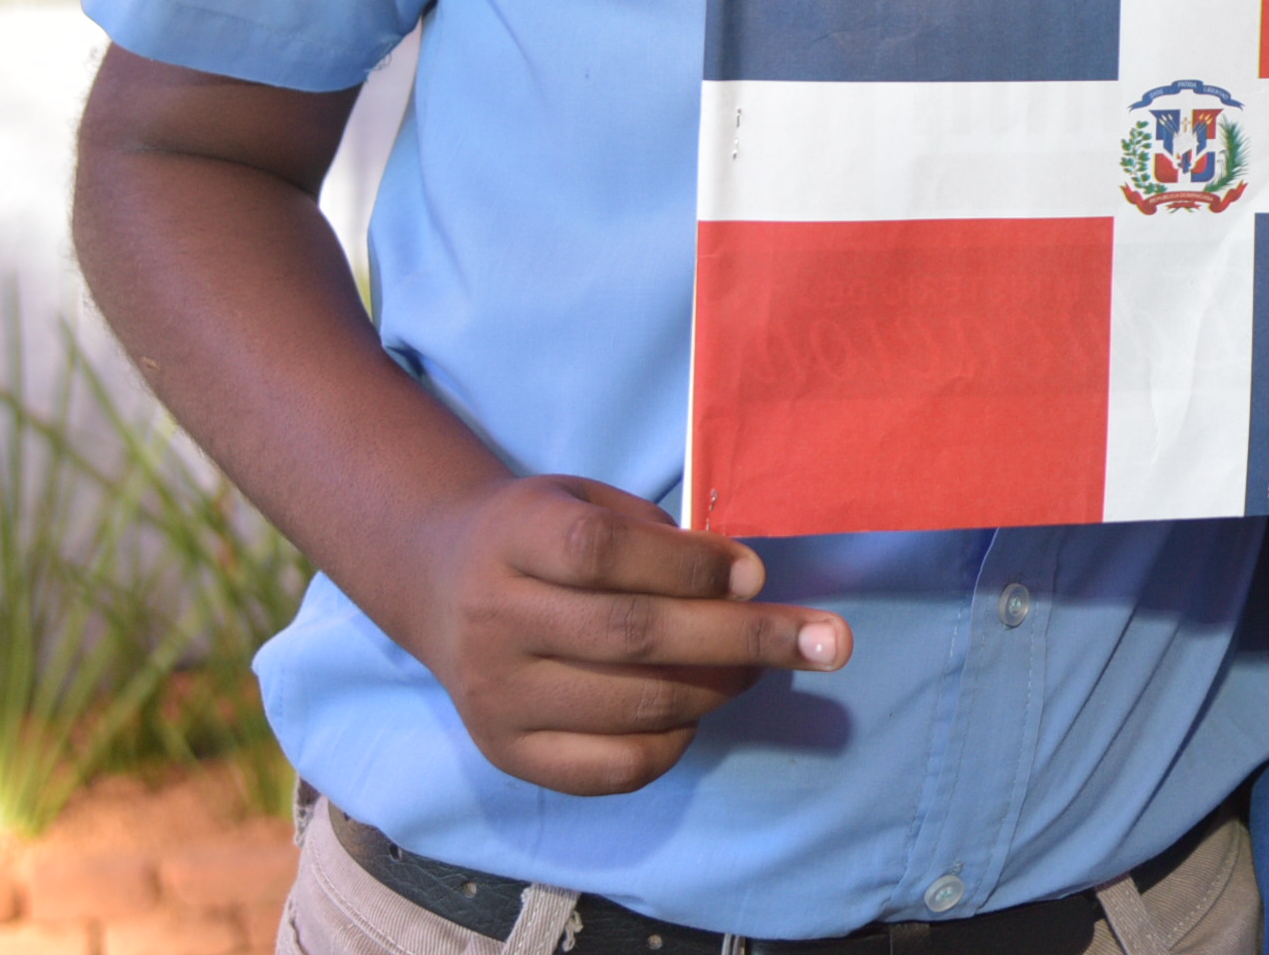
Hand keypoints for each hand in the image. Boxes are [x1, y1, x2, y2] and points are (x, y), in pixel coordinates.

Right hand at [411, 474, 849, 793]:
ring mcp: (495, 695)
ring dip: (719, 687)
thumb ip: (655, 535)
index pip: (602, 552)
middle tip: (825, 640)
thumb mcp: (586, 500)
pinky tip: (696, 710)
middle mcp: (494, 618)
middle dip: (742, 638)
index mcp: (514, 536)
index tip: (757, 573)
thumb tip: (746, 584)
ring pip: (631, 704)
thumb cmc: (544, 534)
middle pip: (630, 634)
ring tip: (761, 667)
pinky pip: (611, 768)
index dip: (689, 564)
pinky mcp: (506, 753)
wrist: (442, 582)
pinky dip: (673, 743)